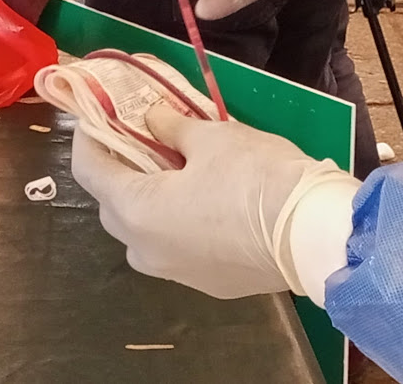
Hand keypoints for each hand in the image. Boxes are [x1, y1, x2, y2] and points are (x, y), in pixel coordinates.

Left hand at [71, 105, 355, 298]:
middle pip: (113, 208)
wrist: (313, 234)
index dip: (89, 138)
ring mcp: (177, 274)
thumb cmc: (256, 176)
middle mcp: (146, 250)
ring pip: (144, 236)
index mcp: (137, 210)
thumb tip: (154, 120)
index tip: (95, 118)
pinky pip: (178, 251)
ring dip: (147, 205)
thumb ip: (173, 128)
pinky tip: (206, 207)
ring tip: (173, 176)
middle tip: (138, 144)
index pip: (90, 171)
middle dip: (118, 174)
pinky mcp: (209, 284)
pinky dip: (178, 227)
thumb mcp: (213, 138)